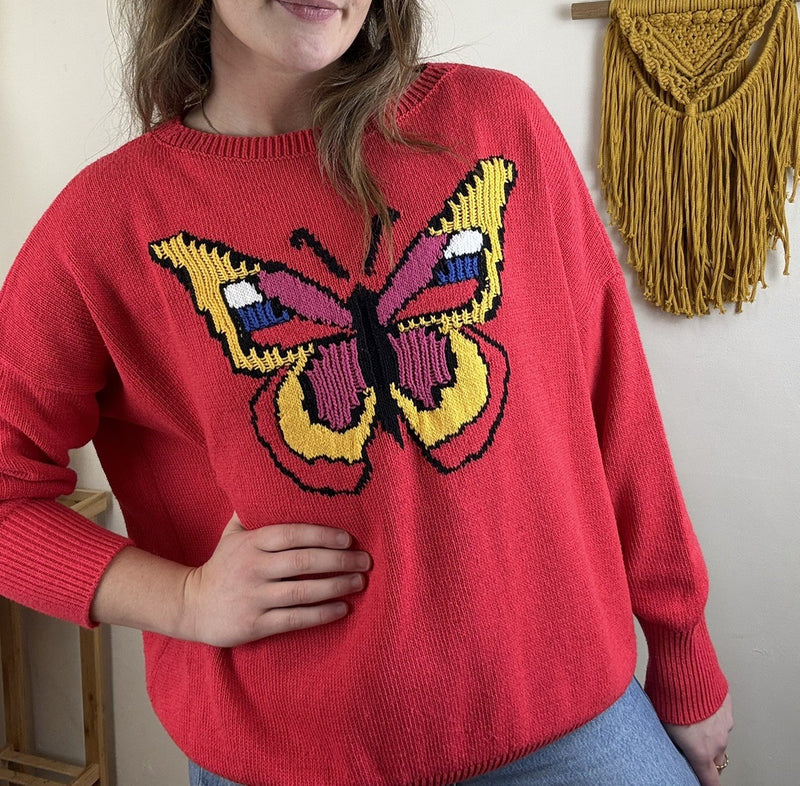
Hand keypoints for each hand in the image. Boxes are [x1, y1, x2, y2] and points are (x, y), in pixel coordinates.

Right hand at [181, 512, 370, 645]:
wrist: (190, 606)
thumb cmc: (222, 565)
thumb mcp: (232, 534)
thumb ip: (254, 512)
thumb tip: (275, 482)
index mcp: (251, 542)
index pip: (292, 534)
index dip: (322, 535)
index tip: (349, 538)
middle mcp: (253, 568)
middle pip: (303, 562)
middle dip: (339, 561)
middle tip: (365, 561)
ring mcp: (254, 597)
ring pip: (302, 591)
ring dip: (336, 586)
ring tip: (359, 582)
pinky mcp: (255, 624)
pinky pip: (295, 619)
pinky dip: (321, 614)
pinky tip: (343, 608)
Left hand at [663, 693, 733, 785]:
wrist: (683, 664)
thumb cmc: (667, 692)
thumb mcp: (661, 722)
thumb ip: (672, 739)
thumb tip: (670, 740)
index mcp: (700, 750)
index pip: (710, 779)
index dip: (706, 783)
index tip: (703, 783)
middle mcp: (717, 740)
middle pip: (714, 756)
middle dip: (704, 753)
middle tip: (689, 741)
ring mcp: (725, 722)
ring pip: (718, 734)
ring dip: (708, 730)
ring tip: (690, 715)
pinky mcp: (727, 703)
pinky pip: (721, 715)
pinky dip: (712, 713)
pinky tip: (698, 702)